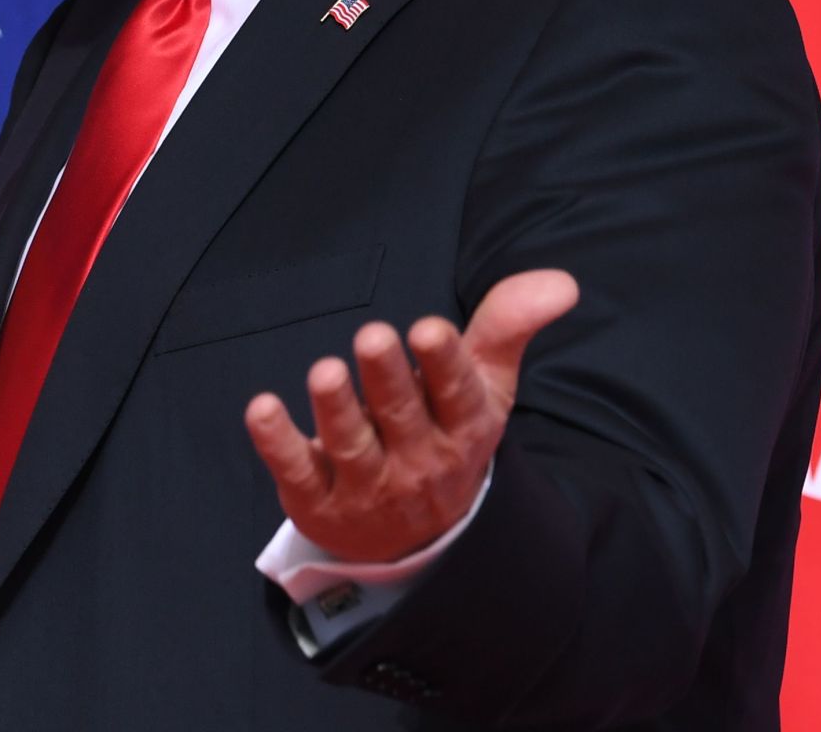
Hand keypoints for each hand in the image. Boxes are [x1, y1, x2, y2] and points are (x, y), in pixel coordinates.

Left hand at [243, 268, 578, 563]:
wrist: (418, 539)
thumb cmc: (447, 435)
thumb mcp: (484, 387)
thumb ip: (508, 328)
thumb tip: (560, 282)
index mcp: (462, 428)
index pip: (458, 396)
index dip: (444, 364)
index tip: (429, 329)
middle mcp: (418, 460)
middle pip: (401, 416)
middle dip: (387, 377)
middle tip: (371, 335)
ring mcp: (368, 486)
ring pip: (351, 445)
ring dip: (336, 409)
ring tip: (325, 372)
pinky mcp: (318, 500)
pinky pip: (297, 470)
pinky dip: (278, 443)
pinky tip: (261, 410)